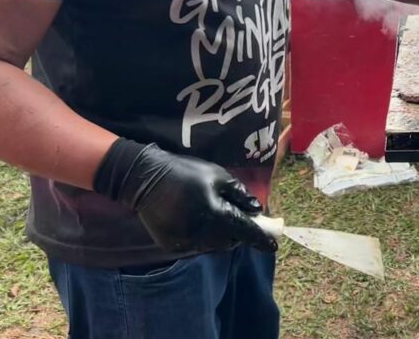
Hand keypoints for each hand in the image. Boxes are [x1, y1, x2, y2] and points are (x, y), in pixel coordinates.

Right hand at [94, 140, 276, 254]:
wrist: (145, 179)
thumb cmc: (186, 173)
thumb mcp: (218, 175)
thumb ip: (240, 194)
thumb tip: (256, 210)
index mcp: (216, 215)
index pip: (245, 232)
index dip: (261, 239)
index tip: (273, 245)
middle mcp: (202, 235)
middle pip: (230, 242)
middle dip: (238, 233)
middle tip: (239, 219)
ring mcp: (186, 242)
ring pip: (213, 245)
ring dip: (220, 235)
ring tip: (216, 216)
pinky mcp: (172, 245)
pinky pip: (196, 245)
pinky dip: (203, 237)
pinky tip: (197, 220)